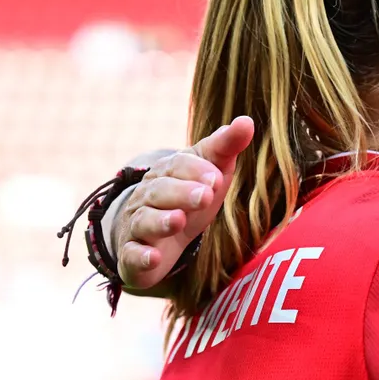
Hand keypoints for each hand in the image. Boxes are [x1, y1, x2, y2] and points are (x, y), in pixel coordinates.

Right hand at [114, 116, 255, 289]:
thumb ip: (225, 147)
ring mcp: (137, 226)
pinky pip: (133, 255)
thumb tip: (246, 121)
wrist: (155, 236)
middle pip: (161, 192)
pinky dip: (141, 257)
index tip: (216, 178)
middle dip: (182, 193)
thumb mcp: (210, 172)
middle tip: (205, 196)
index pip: (178, 166)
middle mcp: (147, 197)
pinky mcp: (133, 255)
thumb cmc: (189, 199)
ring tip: (179, 221)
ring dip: (161, 221)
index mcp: (167, 173)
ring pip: (145, 221)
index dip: (197, 171)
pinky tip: (154, 258)